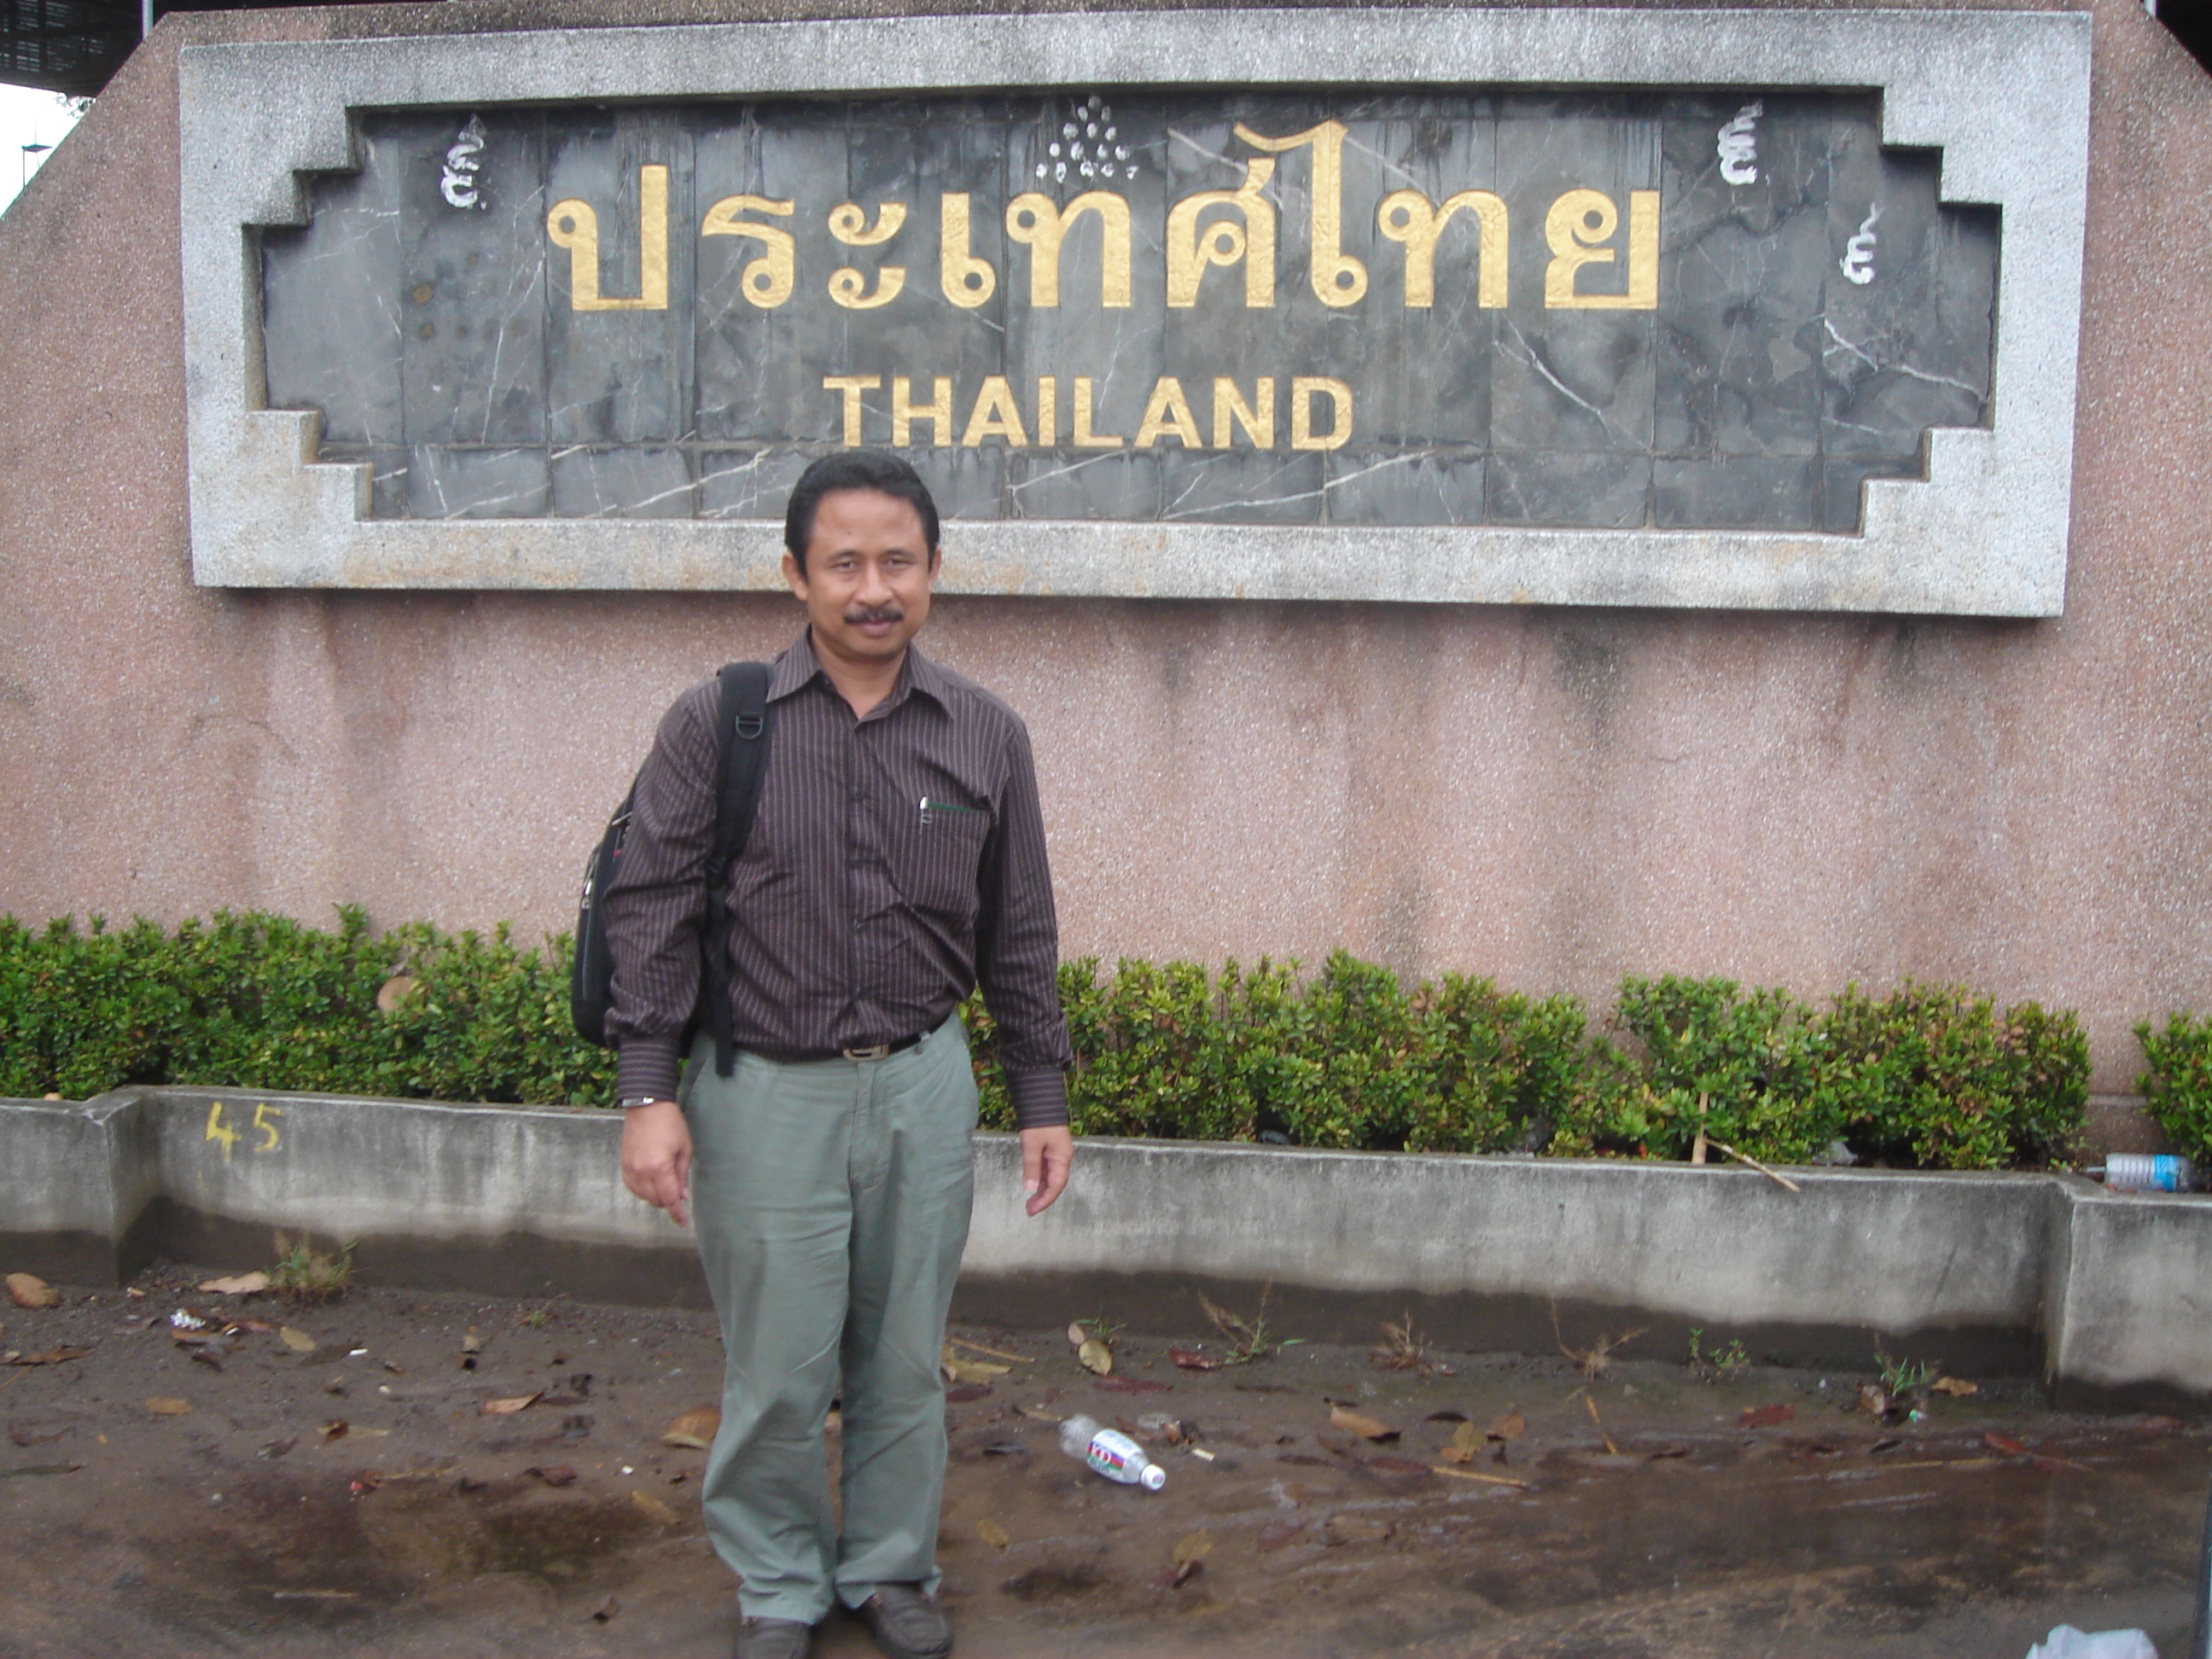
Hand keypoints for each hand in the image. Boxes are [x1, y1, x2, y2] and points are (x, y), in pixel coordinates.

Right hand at [620, 1099, 692, 1227]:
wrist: (647, 1105)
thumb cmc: (670, 1123)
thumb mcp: (684, 1148)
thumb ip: (683, 1174)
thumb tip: (683, 1195)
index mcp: (660, 1168)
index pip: (669, 1199)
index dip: (676, 1213)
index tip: (682, 1222)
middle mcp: (642, 1171)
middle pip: (655, 1199)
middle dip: (668, 1201)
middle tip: (678, 1194)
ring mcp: (630, 1168)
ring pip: (642, 1195)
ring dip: (655, 1196)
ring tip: (665, 1186)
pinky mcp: (623, 1163)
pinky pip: (632, 1186)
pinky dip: (642, 1189)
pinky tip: (650, 1183)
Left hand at [1019, 1125, 1072, 1216]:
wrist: (1041, 1100)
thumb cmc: (1038, 1121)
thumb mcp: (1032, 1144)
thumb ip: (1031, 1166)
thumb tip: (1030, 1188)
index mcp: (1062, 1158)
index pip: (1056, 1185)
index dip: (1045, 1200)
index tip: (1032, 1210)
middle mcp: (1062, 1158)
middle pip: (1055, 1184)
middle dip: (1043, 1198)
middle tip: (1029, 1210)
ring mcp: (1057, 1154)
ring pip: (1050, 1178)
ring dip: (1041, 1190)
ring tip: (1029, 1203)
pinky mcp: (1050, 1150)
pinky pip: (1046, 1170)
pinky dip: (1039, 1179)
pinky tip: (1032, 1186)